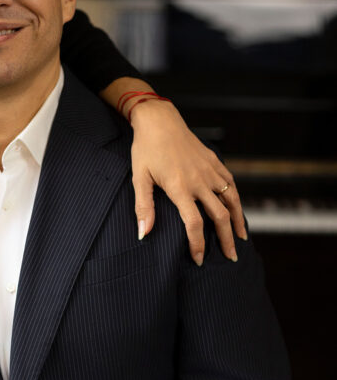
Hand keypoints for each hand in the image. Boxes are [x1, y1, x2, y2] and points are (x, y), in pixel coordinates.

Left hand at [129, 98, 246, 263]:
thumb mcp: (139, 178)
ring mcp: (209, 170)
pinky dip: (237, 199)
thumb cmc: (146, 149)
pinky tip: (237, 210)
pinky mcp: (214, 161)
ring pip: (231, 200)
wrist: (159, 120)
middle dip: (226, 240)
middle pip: (220, 217)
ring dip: (238, 222)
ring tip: (241, 239)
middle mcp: (199, 181)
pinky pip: (231, 183)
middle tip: (230, 257)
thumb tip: (143, 234)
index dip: (198, 244)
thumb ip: (143, 207)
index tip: (198, 259)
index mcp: (180, 188)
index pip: (195, 224)